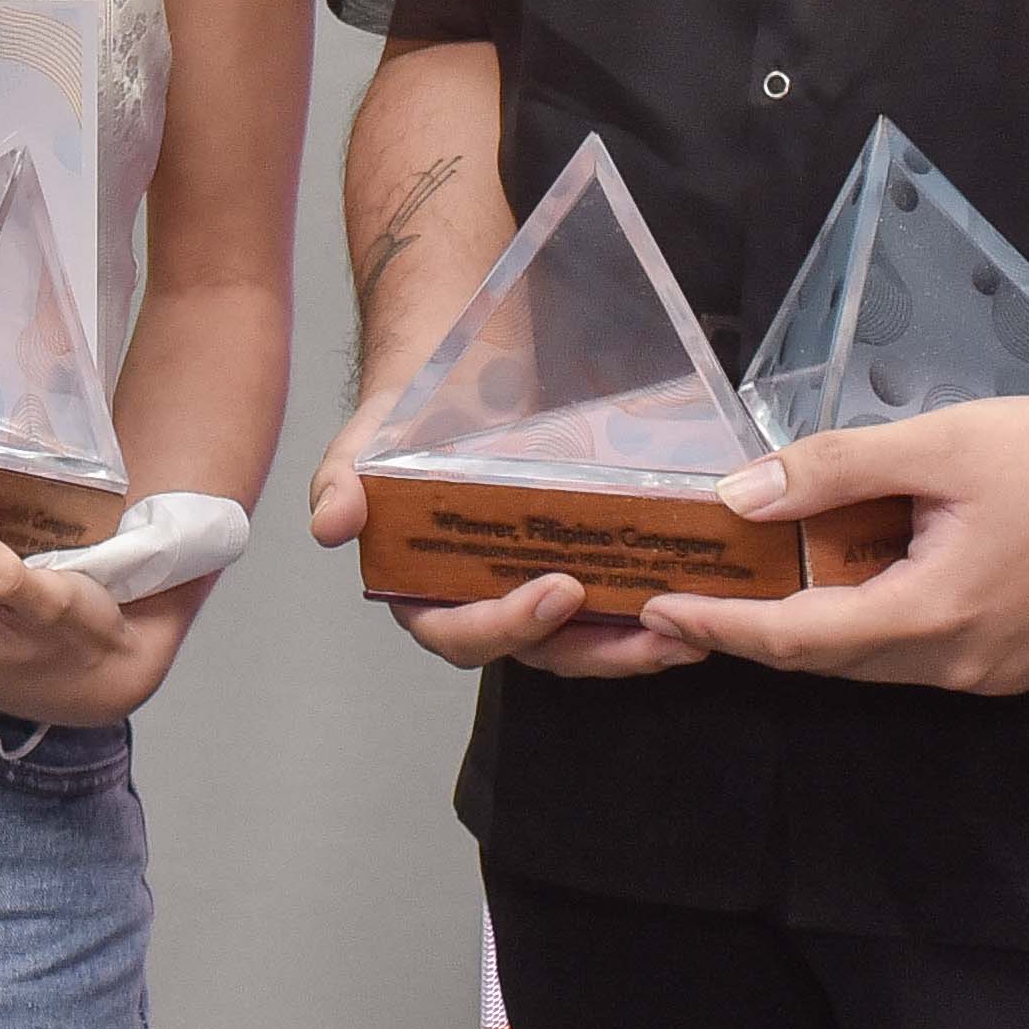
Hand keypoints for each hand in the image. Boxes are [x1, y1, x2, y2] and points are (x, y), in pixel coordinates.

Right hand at [309, 391, 710, 679]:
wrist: (461, 377)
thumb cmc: (408, 416)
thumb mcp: (366, 442)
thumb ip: (343, 482)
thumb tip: (331, 525)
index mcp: (424, 593)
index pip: (462, 633)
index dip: (508, 625)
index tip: (558, 593)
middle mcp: (482, 604)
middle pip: (539, 651)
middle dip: (598, 651)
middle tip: (655, 630)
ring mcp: (534, 590)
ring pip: (585, 639)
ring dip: (638, 643)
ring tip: (692, 629)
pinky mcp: (580, 567)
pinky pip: (615, 603)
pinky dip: (651, 606)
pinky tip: (697, 596)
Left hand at [674, 395, 1028, 694]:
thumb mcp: (938, 445)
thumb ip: (835, 471)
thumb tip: (741, 496)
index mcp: (935, 618)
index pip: (798, 639)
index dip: (723, 626)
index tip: (659, 607)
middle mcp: (957, 667)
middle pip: (828, 659)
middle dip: (752, 631)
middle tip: (687, 594)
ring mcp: (989, 674)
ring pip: (870, 660)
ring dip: (808, 627)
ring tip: (747, 584)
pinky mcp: (1012, 665)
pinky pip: (913, 655)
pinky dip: (864, 623)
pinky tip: (840, 580)